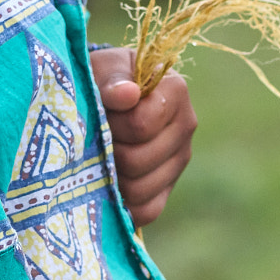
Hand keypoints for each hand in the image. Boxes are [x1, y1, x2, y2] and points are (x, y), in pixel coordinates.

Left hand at [91, 45, 196, 225]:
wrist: (100, 95)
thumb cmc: (100, 77)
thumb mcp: (101, 68)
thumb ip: (112, 80)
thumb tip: (128, 94)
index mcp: (174, 92)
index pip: (141, 125)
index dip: (111, 124)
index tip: (99, 111)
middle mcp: (185, 126)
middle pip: (138, 160)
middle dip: (107, 152)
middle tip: (94, 139)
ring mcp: (179, 160)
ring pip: (140, 188)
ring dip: (111, 178)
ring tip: (98, 158)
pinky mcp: (168, 188)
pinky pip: (147, 210)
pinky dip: (123, 204)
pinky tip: (107, 184)